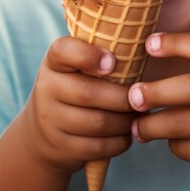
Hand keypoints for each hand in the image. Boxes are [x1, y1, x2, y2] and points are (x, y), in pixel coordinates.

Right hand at [20, 37, 135, 173]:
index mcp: (54, 61)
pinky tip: (129, 132)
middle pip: (88, 92)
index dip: (88, 55)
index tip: (112, 62)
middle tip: (142, 95)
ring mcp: (50, 121)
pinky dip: (120, 140)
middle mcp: (46, 88)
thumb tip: (148, 42)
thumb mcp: (77, 66)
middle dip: (122, 96)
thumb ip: (100, 52)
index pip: (64, 50)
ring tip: (140, 113)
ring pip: (97, 123)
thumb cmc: (75, 86)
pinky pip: (97, 147)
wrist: (41, 132)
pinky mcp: (60, 148)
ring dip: (125, 120)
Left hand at [127, 32, 189, 185]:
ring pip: (182, 124)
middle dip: (156, 93)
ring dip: (152, 126)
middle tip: (132, 96)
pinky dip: (174, 144)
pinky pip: (188, 147)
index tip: (149, 44)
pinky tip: (173, 139)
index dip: (175, 42)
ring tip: (137, 126)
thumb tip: (149, 48)